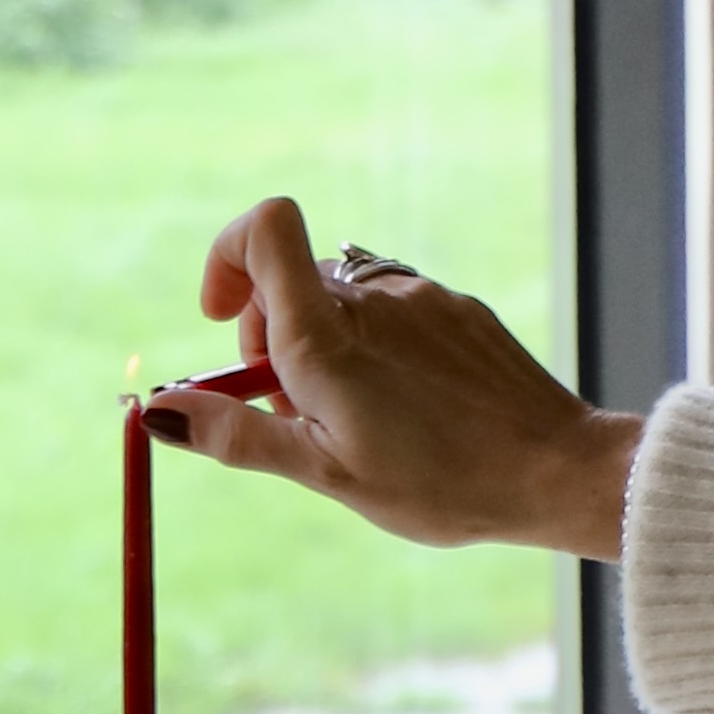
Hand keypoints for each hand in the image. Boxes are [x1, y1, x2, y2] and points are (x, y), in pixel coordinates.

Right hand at [150, 198, 642, 557]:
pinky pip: (393, 310)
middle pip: (292, 279)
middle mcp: (371, 299)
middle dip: (271, 335)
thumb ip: (239, 433)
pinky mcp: (456, 308)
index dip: (227, 257)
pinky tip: (410, 408)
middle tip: (295, 411)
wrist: (556, 472)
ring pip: (342, 299)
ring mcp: (418, 297)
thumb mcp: (325, 474)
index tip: (224, 319)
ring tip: (359, 420)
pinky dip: (377, 348)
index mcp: (327, 337)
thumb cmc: (441, 484)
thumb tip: (157, 410)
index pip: (263, 229)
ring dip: (326, 347)